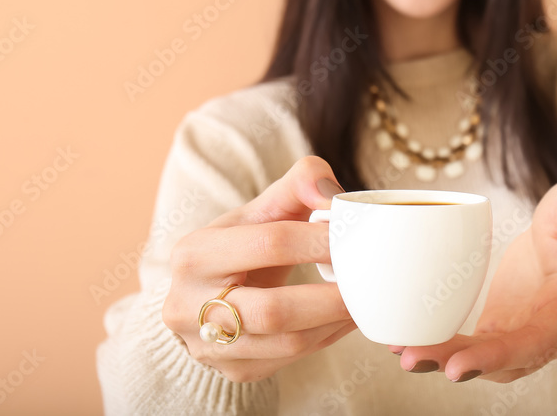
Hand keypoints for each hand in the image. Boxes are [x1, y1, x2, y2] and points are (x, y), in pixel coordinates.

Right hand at [162, 156, 356, 382]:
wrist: (204, 295)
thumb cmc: (242, 244)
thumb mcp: (259, 209)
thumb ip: (298, 185)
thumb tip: (332, 194)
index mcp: (194, 254)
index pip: (268, 244)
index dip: (317, 240)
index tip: (354, 236)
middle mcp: (189, 306)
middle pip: (274, 310)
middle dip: (330, 297)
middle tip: (368, 280)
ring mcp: (208, 347)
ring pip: (286, 343)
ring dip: (335, 321)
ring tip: (365, 299)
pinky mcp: (234, 371)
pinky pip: (291, 360)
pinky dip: (327, 337)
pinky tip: (347, 318)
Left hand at [390, 179, 556, 382]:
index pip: (536, 342)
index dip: (497, 356)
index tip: (458, 366)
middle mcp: (550, 334)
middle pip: (504, 361)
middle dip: (457, 363)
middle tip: (412, 358)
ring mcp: (523, 335)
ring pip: (484, 360)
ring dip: (443, 360)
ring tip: (403, 353)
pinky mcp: (501, 330)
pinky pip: (471, 347)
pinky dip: (442, 348)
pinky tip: (406, 342)